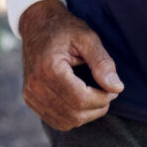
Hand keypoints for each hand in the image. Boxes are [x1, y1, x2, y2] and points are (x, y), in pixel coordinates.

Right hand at [18, 0, 122, 130]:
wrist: (37, 24)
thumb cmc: (64, 29)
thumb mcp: (87, 38)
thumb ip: (102, 62)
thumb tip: (116, 88)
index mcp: (48, 69)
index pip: (81, 99)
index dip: (103, 98)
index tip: (114, 88)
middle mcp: (35, 85)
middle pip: (75, 114)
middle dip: (97, 107)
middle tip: (107, 91)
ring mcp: (30, 94)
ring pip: (67, 121)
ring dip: (87, 113)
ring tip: (94, 94)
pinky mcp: (30, 99)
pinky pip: (57, 121)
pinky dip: (73, 116)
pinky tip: (80, 99)